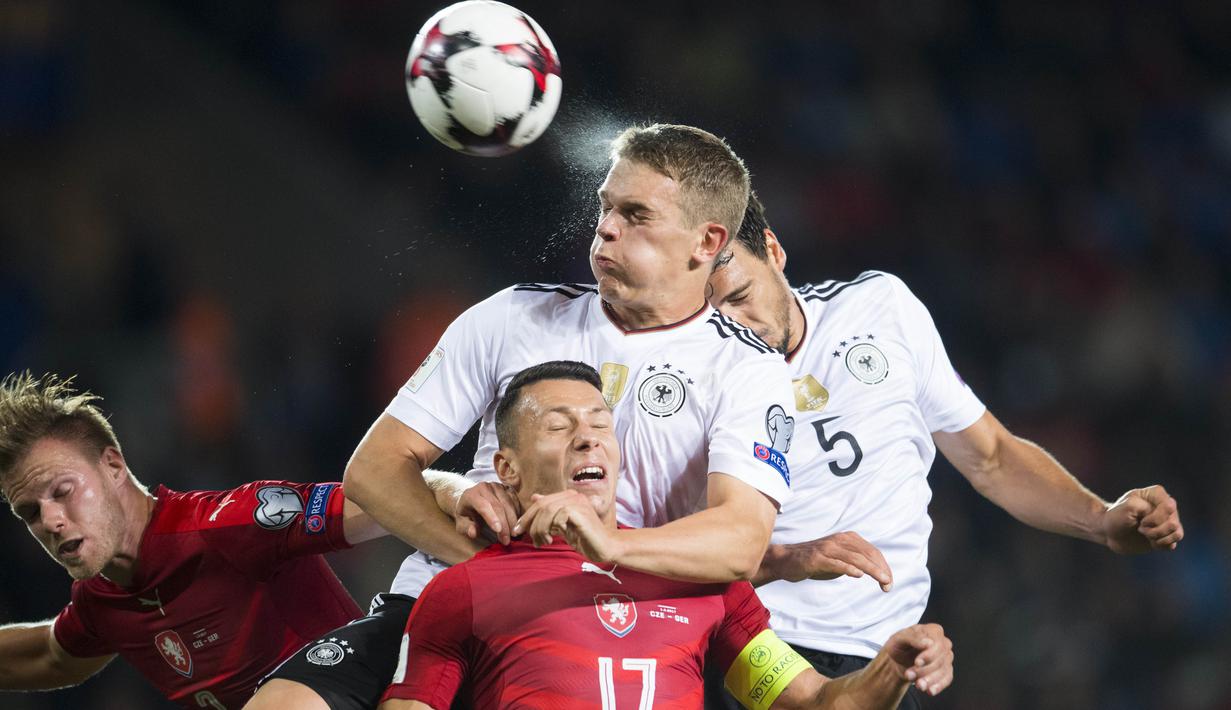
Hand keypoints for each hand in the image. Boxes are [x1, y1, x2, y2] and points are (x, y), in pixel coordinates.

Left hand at [454, 482, 520, 544]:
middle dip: (504, 524)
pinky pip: (515, 501)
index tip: (498, 531)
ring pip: (509, 503)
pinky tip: (517, 525)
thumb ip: (467, 527)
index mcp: (472, 494)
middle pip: (498, 506)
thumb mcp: (462, 522)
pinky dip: (518, 514)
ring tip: (514, 535)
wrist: (472, 499)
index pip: (483, 506)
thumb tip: (473, 533)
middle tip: (507, 540)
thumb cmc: (467, 513)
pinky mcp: (507, 488)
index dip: (492, 518)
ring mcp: (498, 486)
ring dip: (513, 520)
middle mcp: (485, 487)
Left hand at [513, 490, 620, 563]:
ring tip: (543, 542)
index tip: (518, 530)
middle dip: (530, 523)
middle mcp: (573, 495)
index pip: (541, 502)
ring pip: (547, 511)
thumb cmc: (584, 537)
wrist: (604, 547)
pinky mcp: (581, 512)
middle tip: (528, 538)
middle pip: (542, 505)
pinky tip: (554, 539)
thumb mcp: (562, 524)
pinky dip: (551, 529)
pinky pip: (558, 517)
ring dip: (540, 529)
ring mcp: (578, 502)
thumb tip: (535, 497)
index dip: (527, 516)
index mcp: (568, 496)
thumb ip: (550, 512)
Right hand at [762, 532, 892, 591]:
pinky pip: (836, 563)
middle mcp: (839, 540)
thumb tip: (873, 571)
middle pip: (867, 554)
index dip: (883, 565)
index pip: (872, 551)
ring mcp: (828, 548)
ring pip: (856, 558)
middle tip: (889, 585)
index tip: (889, 580)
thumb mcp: (839, 560)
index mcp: (847, 538)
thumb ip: (855, 562)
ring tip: (883, 581)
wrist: (786, 560)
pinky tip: (858, 574)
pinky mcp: (817, 558)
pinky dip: (849, 568)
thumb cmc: (815, 561)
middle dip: (881, 570)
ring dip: (872, 570)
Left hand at [881, 623, 952, 696]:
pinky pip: (946, 679)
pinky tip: (929, 691)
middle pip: (940, 660)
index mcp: (933, 631)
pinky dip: (938, 686)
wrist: (898, 660)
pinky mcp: (946, 670)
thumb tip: (928, 643)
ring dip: (929, 680)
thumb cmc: (899, 645)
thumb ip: (913, 638)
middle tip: (909, 675)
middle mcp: (943, 643)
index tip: (917, 663)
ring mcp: (946, 657)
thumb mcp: (899, 639)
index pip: (937, 644)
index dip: (928, 655)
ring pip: (943, 671)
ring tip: (917, 685)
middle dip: (924, 670)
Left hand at [1102, 485, 1183, 553]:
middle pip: (1173, 522)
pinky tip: (1151, 542)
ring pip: (1177, 533)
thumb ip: (1142, 507)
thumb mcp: (1125, 508)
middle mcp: (1166, 506)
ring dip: (1159, 538)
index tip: (1140, 520)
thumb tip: (1160, 517)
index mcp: (1156, 494)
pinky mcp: (1167, 534)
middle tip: (1140, 529)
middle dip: (1155, 530)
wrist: (1110, 532)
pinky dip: (1162, 545)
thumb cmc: (1116, 517)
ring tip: (1146, 536)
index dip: (1155, 518)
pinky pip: (1174, 542)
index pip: (1169, 506)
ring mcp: (1168, 520)